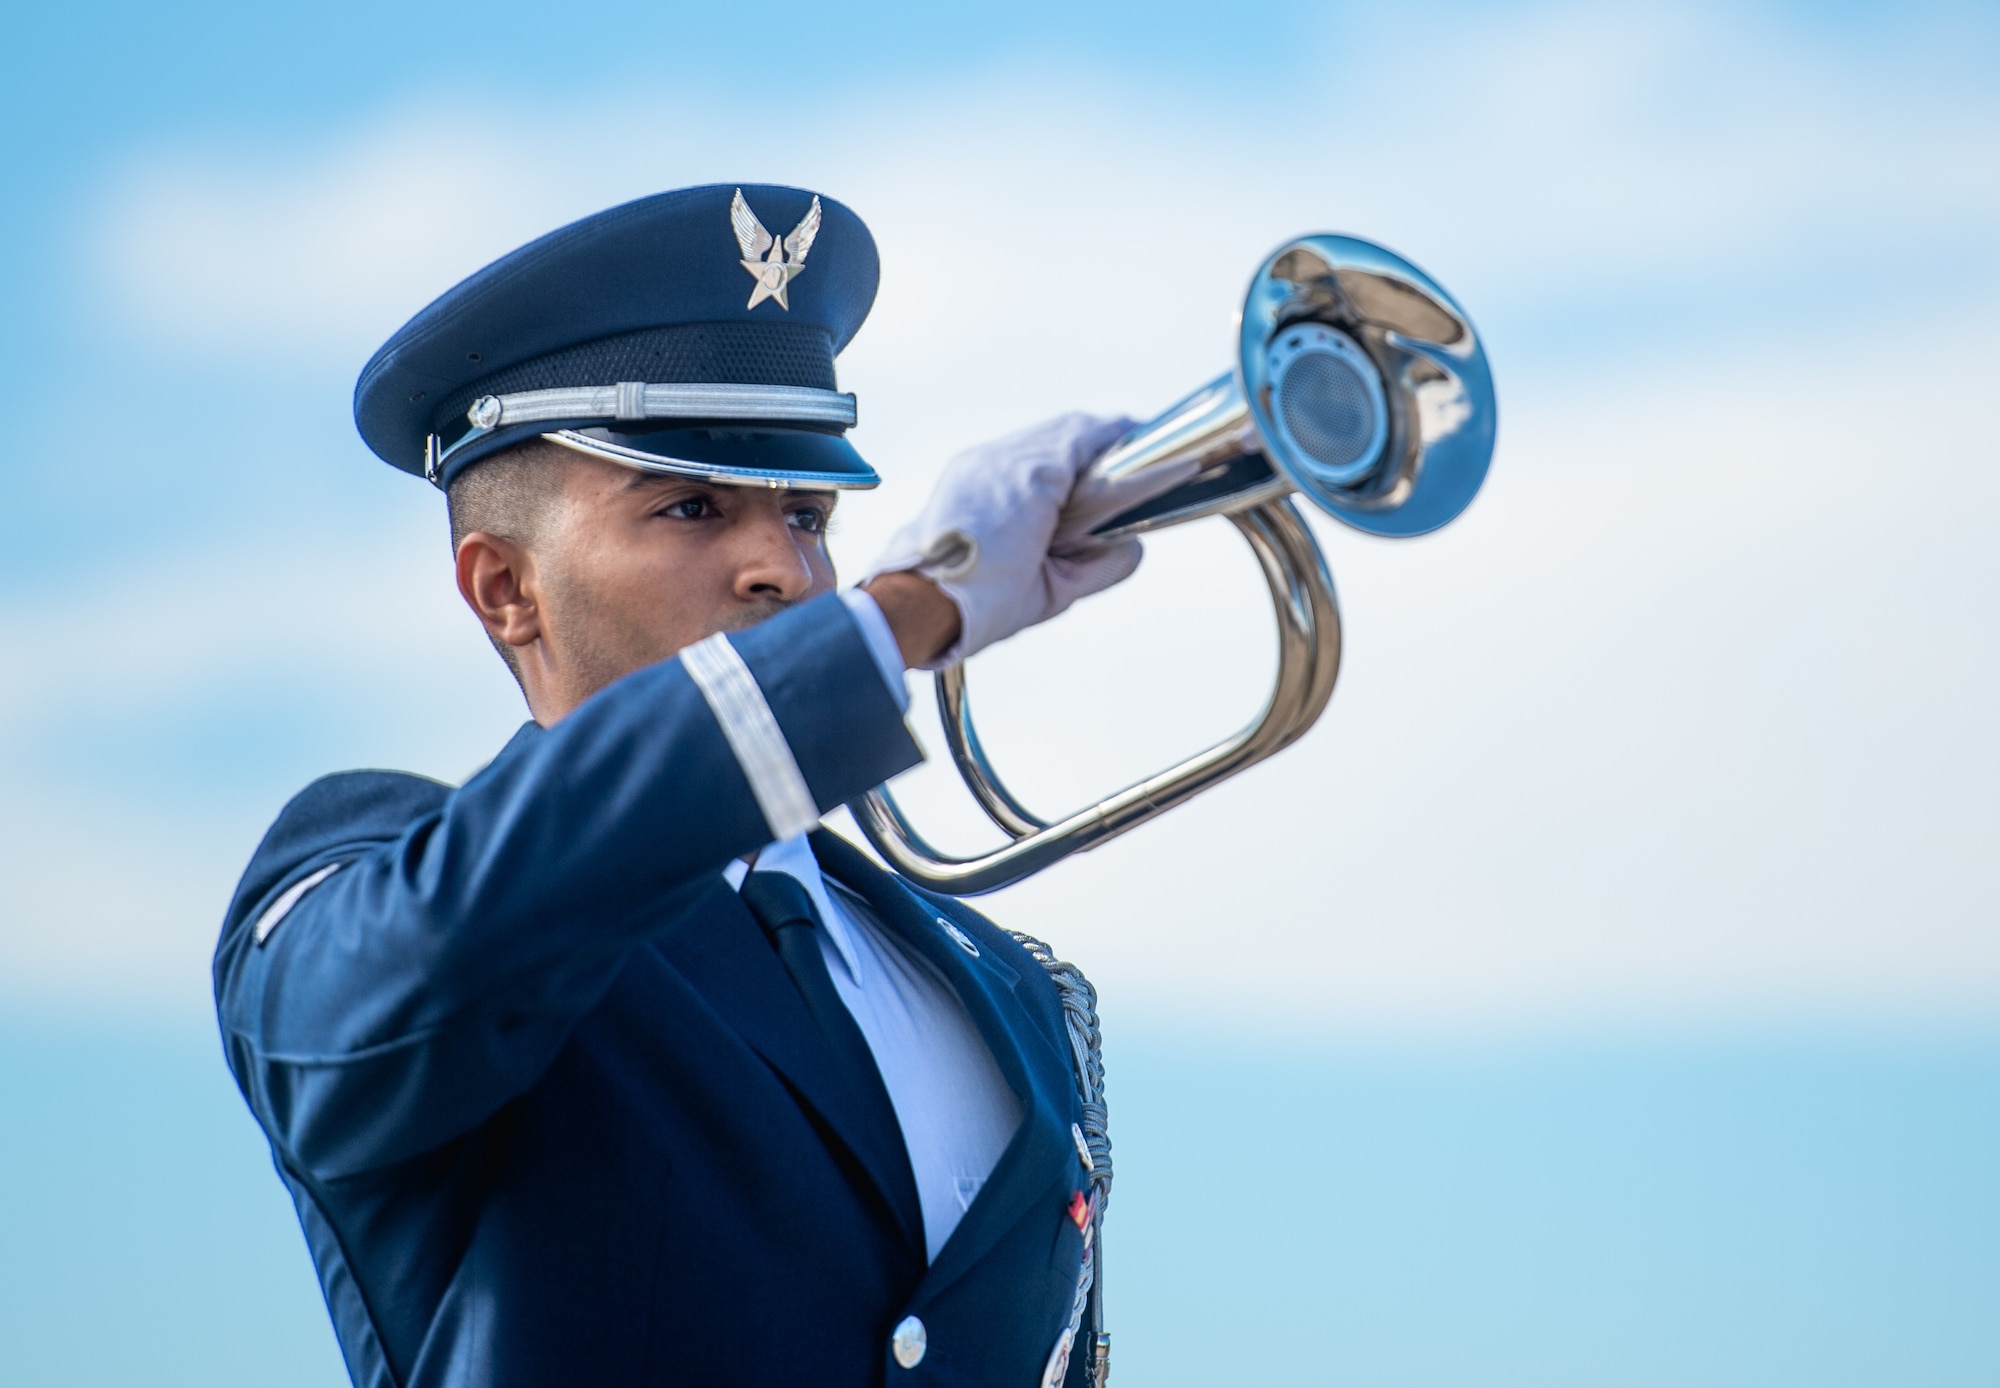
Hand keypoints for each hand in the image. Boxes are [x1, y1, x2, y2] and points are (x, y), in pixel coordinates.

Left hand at [864, 413, 1141, 668]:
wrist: (912, 609)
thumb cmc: (973, 605)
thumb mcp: (1054, 592)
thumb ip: (1104, 563)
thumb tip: (1130, 547)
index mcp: (1028, 481)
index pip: (1091, 438)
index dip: (1126, 442)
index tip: (1152, 452)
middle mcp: (998, 460)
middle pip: (1066, 431)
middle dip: (1100, 449)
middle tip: (1127, 476)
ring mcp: (975, 463)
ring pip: (1038, 440)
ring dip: (1068, 458)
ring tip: (1087, 495)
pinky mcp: (960, 473)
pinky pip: (1010, 456)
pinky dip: (1036, 469)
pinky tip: (1048, 500)